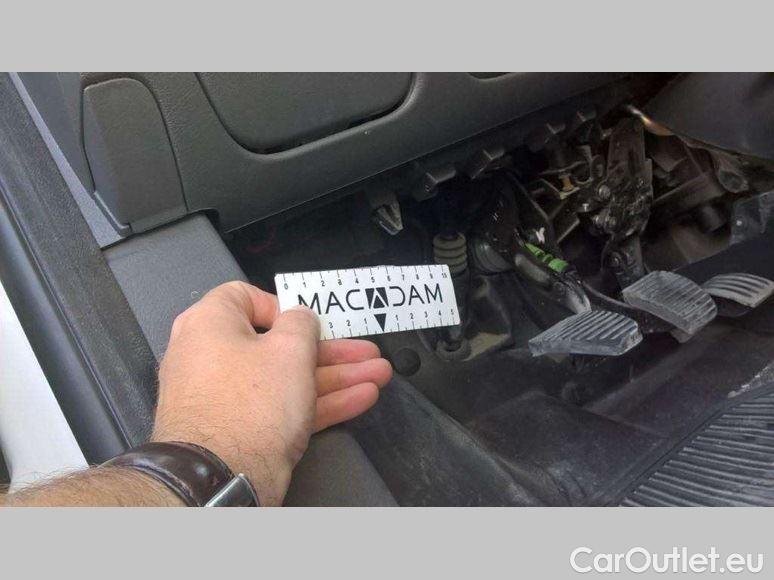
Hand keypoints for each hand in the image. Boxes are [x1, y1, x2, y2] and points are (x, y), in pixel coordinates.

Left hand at [152, 281, 391, 505]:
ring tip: (377, 375)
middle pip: (279, 344)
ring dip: (336, 377)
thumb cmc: (250, 402)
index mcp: (210, 323)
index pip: (244, 297)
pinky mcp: (242, 430)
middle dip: (331, 350)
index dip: (283, 305)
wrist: (222, 476)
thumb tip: (301, 317)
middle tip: (364, 351)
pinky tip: (360, 398)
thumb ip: (302, 323)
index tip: (310, 321)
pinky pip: (283, 406)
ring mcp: (227, 397)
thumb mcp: (290, 349)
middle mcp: (211, 357)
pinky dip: (320, 402)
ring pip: (287, 378)